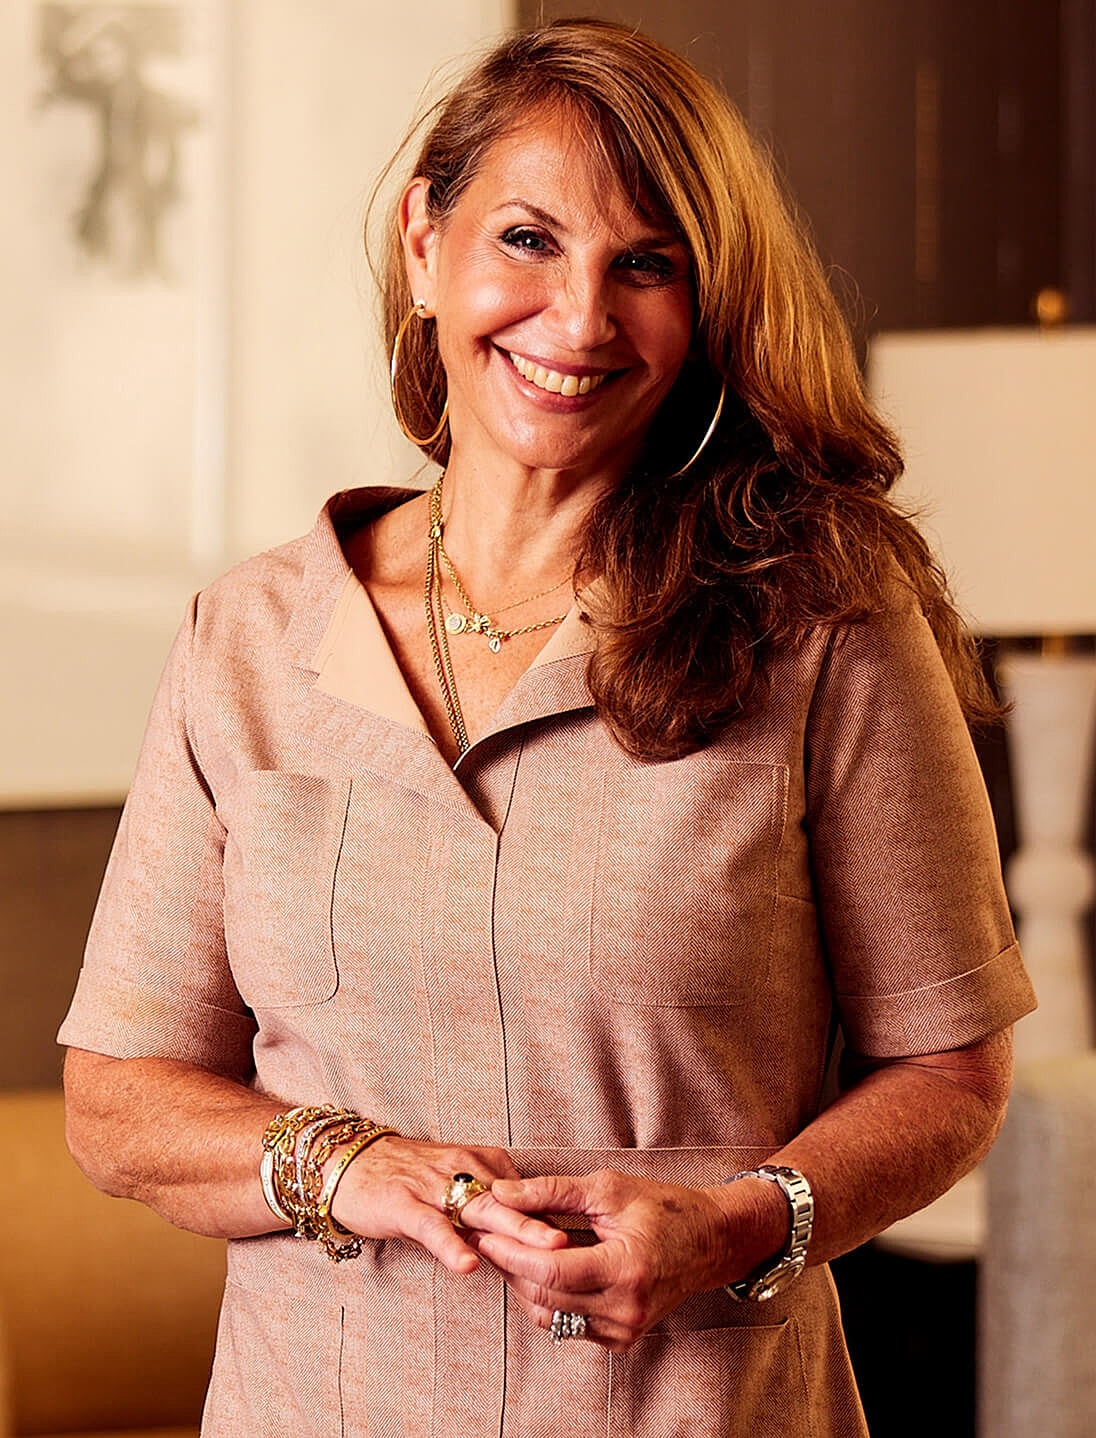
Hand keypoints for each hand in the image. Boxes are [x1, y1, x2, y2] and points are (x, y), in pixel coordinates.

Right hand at [328, 1137, 567, 1275]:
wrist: (352, 1162)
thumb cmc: (410, 1180)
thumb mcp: (457, 1190)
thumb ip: (490, 1214)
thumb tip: (531, 1247)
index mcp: (482, 1165)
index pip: (523, 1199)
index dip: (548, 1226)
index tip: (580, 1252)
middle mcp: (464, 1170)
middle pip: (512, 1202)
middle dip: (546, 1224)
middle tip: (578, 1245)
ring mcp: (435, 1186)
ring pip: (481, 1211)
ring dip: (515, 1231)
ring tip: (545, 1252)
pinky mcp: (404, 1203)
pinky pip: (432, 1226)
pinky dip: (450, 1245)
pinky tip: (467, 1265)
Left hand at [477, 1169, 775, 1350]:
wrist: (710, 1240)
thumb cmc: (663, 1207)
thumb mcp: (608, 1189)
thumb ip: (552, 1192)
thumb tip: (502, 1192)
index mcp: (626, 1269)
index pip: (550, 1272)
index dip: (510, 1252)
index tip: (484, 1230)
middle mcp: (625, 1308)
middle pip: (544, 1296)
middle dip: (508, 1265)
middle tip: (486, 1235)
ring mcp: (623, 1329)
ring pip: (549, 1315)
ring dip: (522, 1284)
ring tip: (509, 1248)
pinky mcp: (619, 1337)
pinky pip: (566, 1324)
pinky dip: (545, 1298)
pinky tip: (538, 1269)